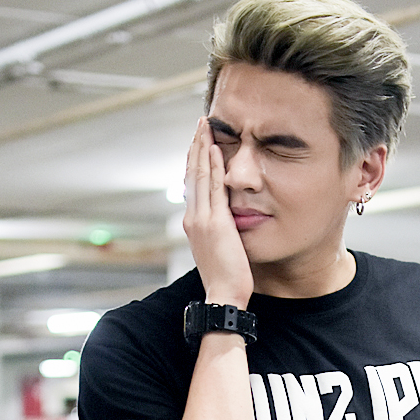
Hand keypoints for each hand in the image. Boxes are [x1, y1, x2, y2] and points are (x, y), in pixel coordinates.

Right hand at [183, 117, 253, 309]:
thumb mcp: (220, 251)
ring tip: (206, 125)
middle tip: (201, 123)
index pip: (193, 185)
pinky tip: (216, 147)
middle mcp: (193, 218)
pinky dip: (213, 165)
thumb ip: (221, 233)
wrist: (223, 296)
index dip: (196, 161)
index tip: (200, 142)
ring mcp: (202, 219)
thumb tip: (227, 224)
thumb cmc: (226, 280)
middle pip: (192, 173)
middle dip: (196, 146)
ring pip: (200, 175)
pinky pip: (214, 187)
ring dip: (202, 147)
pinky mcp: (215, 223)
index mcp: (194, 224)